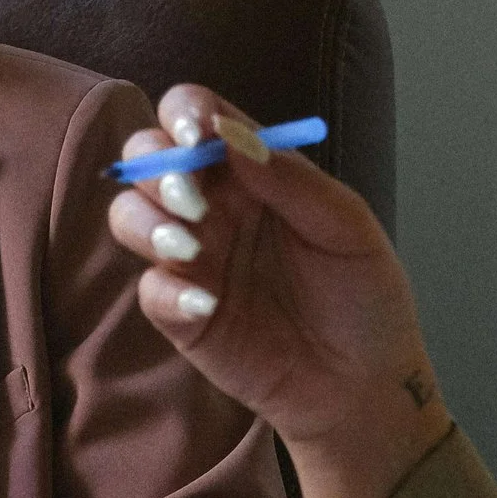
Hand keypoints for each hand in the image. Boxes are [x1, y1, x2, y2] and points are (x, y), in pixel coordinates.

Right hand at [107, 86, 452, 497]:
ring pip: (129, 216)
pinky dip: (168, 290)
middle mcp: (213, 206)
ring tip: (187, 244)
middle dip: (155, 166)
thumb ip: (293, 180)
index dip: (185, 112)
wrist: (366, 385)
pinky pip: (150, 290)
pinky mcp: (181, 315)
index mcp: (252, 171)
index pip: (198, 118)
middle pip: (147, 157)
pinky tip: (207, 304)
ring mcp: (193, 260)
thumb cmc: (364, 298)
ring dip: (145, 221)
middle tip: (190, 197)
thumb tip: (230, 134)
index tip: (196, 132)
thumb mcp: (348, 228)